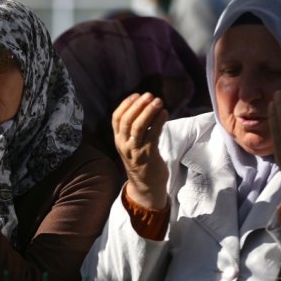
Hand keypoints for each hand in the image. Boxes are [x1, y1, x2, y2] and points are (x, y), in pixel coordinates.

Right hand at [112, 93, 168, 208]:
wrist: (146, 186)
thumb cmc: (141, 161)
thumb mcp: (131, 145)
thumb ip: (133, 129)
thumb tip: (144, 106)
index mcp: (118, 140)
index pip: (116, 118)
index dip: (125, 104)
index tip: (136, 95)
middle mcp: (124, 145)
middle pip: (127, 121)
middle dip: (138, 105)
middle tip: (150, 95)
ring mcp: (135, 151)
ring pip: (138, 127)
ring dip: (148, 111)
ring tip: (158, 101)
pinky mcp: (148, 156)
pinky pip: (153, 135)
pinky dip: (159, 122)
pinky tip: (164, 114)